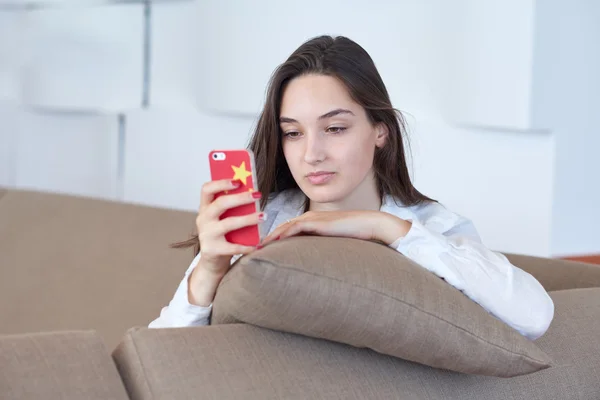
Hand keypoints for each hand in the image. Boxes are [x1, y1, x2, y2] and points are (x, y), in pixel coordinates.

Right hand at [188, 179, 264, 305]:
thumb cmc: (223, 235)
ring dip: (248, 219)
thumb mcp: (223, 219)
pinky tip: (259, 245)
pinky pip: (233, 247)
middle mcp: (203, 219)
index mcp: (205, 208)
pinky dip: (247, 246)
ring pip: (229, 224)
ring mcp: (206, 235)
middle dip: (240, 198)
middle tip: (257, 195)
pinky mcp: (212, 250)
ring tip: (263, 216)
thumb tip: (253, 194)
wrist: (212, 262)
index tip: (238, 181)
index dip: (221, 183)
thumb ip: (232, 208)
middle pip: (220, 204)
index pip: (207, 189)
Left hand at [260, 210, 410, 246]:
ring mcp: (311, 218)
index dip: (271, 240)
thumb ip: (321, 251)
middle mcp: (308, 218)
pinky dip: (280, 235)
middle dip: (265, 239)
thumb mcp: (333, 245)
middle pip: (279, 228)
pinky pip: (293, 228)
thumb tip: (314, 267)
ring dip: (268, 237)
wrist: (369, 226)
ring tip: (255, 248)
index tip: (259, 251)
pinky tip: (269, 244)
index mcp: (311, 223)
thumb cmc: (355, 238)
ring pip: (282, 227)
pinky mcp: (315, 222)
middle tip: (250, 250)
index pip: (286, 230)